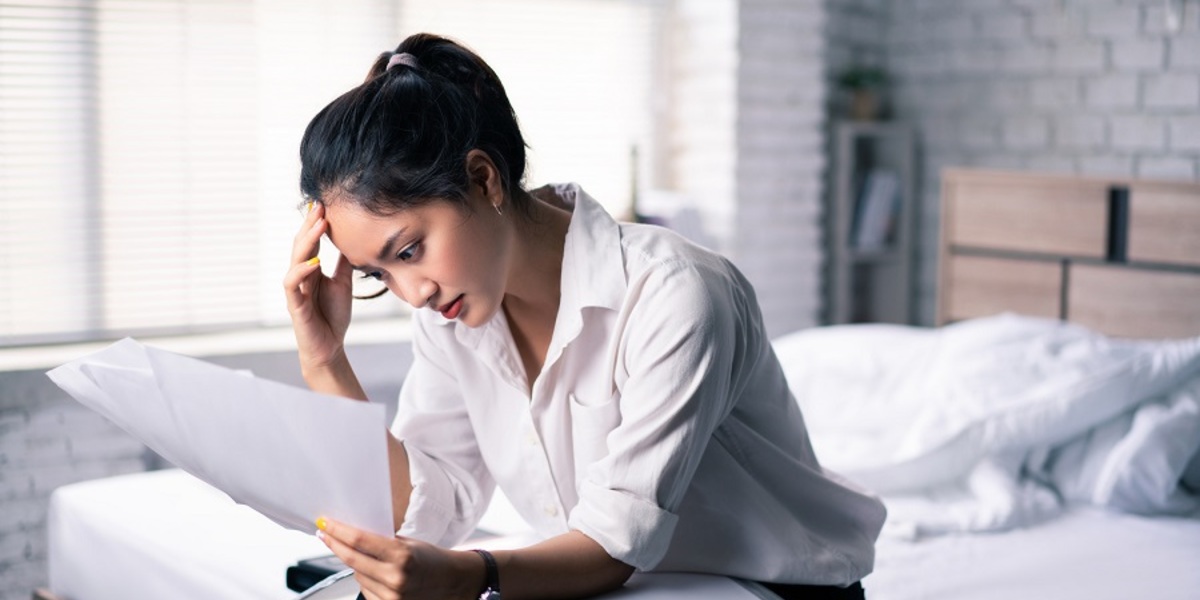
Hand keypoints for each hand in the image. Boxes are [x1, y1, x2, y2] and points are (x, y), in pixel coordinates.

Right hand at [283, 202, 354, 369]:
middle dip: (310, 224)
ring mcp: (295, 289)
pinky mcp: (295, 305)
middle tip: (321, 205)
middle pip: (300, 244)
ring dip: (307, 240)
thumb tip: (353, 239)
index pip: (311, 240)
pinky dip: (302, 271)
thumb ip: (344, 262)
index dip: (316, 222)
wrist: (330, 346)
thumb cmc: (333, 315)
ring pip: (295, 259)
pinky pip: (292, 284)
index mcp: (310, 269)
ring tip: (321, 224)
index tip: (326, 204)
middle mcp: (300, 275)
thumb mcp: (343, 282)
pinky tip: (315, 261)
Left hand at [316, 518, 481, 599]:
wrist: (451, 581)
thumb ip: (381, 541)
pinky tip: (378, 575)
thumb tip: (350, 533)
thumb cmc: (431, 559)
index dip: (338, 531)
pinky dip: (366, 580)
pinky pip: (365, 590)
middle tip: (325, 534)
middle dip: (335, 545)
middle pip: (351, 559)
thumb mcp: (408, 543)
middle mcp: (396, 578)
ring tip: (374, 559)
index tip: (325, 524)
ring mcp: (392, 596)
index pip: (359, 541)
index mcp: (402, 555)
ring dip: (357, 565)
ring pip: (357, 575)